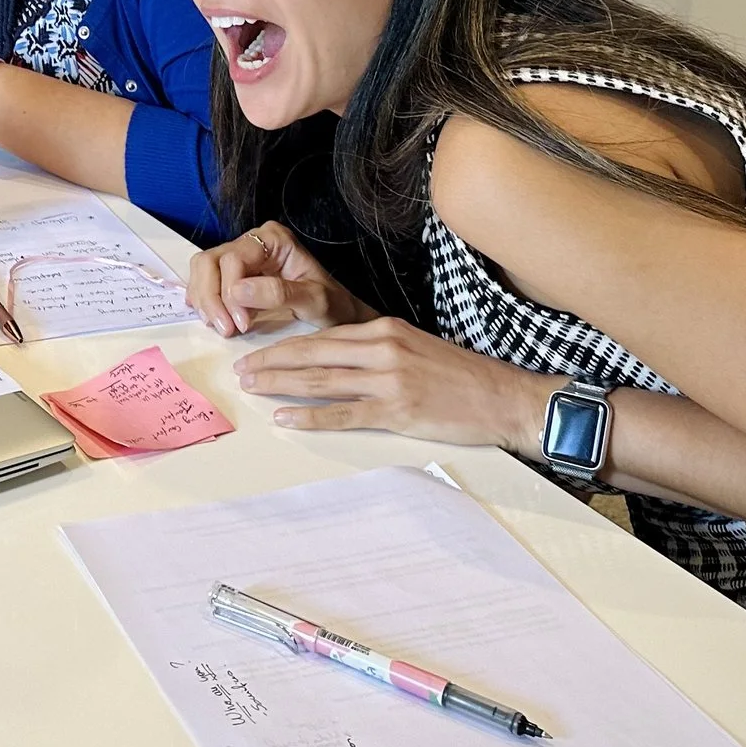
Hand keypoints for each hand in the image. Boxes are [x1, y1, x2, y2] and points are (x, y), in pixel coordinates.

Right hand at [185, 221, 376, 337]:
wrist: (338, 315)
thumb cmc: (332, 306)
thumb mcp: (315, 300)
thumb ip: (279, 293)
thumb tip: (237, 291)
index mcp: (273, 239)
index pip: (233, 259)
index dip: (229, 292)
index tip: (241, 324)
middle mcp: (252, 241)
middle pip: (210, 261)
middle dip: (212, 298)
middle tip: (226, 330)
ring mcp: (240, 256)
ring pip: (202, 269)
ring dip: (206, 301)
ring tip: (222, 328)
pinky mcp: (232, 274)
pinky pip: (204, 281)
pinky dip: (204, 301)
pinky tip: (215, 320)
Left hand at [234, 316, 555, 448]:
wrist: (503, 398)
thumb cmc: (461, 375)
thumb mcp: (415, 346)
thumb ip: (378, 348)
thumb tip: (337, 357)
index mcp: (384, 330)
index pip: (322, 335)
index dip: (286, 344)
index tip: (260, 351)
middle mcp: (382, 349)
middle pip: (313, 354)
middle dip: (272, 360)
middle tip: (242, 369)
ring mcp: (388, 381)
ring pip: (321, 380)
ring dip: (281, 384)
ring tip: (253, 387)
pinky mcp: (397, 412)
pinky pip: (344, 414)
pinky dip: (310, 416)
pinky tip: (286, 416)